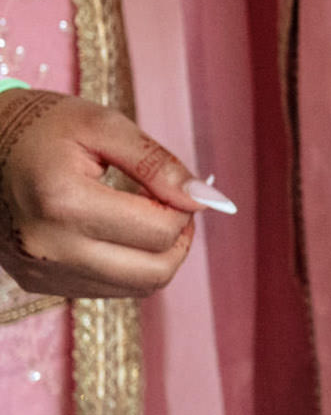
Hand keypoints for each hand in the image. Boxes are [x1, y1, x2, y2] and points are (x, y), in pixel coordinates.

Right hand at [0, 89, 230, 297]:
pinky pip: (106, 289)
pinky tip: (113, 230)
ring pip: (135, 288)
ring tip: (141, 214)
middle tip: (170, 206)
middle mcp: (49, 248)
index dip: (184, 208)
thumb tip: (210, 200)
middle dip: (179, 240)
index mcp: (64, 203)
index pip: (161, 232)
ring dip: (155, 256)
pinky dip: (126, 265)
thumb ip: (159, 164)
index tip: (174, 185)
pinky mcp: (36, 281)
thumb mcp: (102, 125)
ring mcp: (40, 270)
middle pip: (155, 272)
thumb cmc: (39, 126)